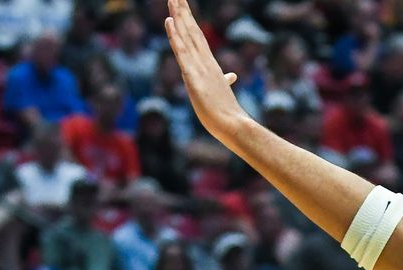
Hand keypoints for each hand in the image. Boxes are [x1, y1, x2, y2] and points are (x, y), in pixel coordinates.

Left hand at [165, 0, 247, 139]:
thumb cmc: (228, 113)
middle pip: (192, 31)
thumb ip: (224, 81)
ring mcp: (199, 68)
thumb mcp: (222, 92)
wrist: (233, 124)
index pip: (198, 38)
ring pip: (186, 37)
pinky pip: (181, 52)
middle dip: (184, 12)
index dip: (190, 21)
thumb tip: (231, 76)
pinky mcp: (193, 76)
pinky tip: (169, 21)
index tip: (183, 6)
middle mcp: (205, 62)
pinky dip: (175, 36)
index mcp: (210, 65)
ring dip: (178, 17)